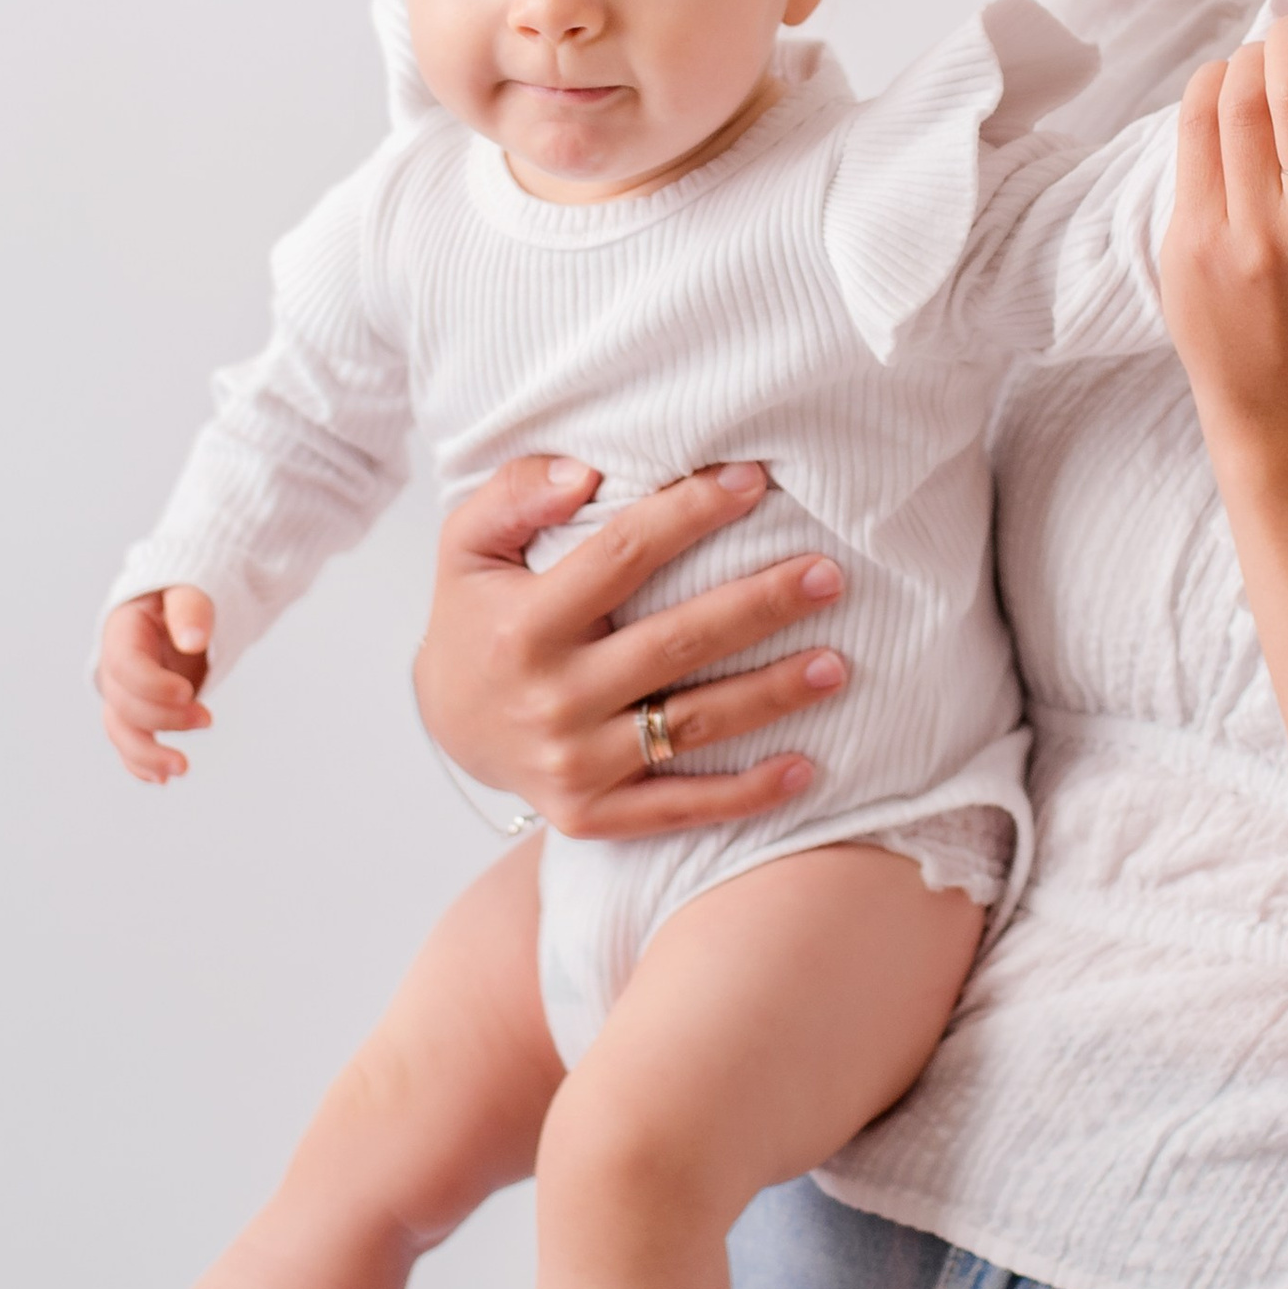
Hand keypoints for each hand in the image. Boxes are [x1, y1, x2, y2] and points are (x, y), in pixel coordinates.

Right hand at [99, 587, 216, 785]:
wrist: (180, 607)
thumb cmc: (185, 595)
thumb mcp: (190, 589)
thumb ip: (190, 610)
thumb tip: (193, 641)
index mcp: (122, 631)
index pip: (125, 666)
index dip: (152, 685)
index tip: (188, 692)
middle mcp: (115, 666)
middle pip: (124, 704)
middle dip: (163, 718)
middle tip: (208, 719)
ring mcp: (123, 691)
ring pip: (121, 731)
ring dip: (147, 755)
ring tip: (182, 768)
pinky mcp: (136, 711)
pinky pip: (129, 743)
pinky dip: (140, 764)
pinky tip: (162, 779)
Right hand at [412, 457, 852, 838]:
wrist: (449, 725)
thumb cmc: (478, 617)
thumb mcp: (469, 545)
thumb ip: (515, 494)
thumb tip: (587, 474)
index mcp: (525, 625)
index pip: (622, 557)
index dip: (690, 514)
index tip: (753, 481)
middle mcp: (551, 698)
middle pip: (675, 643)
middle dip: (759, 606)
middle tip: (827, 576)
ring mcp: (573, 763)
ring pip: (692, 726)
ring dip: (772, 695)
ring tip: (838, 664)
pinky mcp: (592, 814)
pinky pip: (682, 806)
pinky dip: (746, 793)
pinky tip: (806, 768)